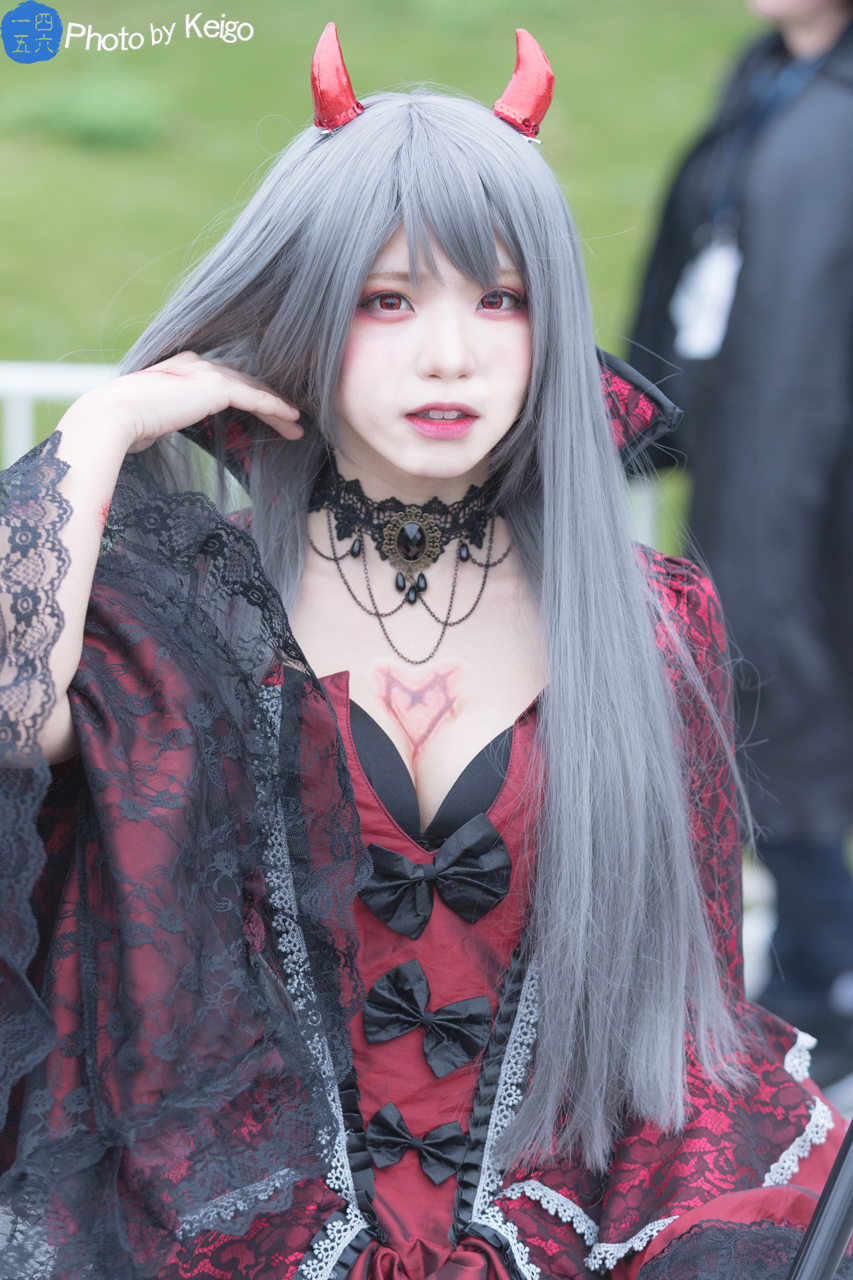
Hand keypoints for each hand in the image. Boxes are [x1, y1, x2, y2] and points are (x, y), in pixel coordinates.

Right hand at [59, 351, 303, 454]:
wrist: (114, 415)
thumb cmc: (123, 425)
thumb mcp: (150, 418)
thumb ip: (164, 416)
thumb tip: (157, 429)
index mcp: (181, 368)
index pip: (223, 378)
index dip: (247, 393)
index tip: (265, 410)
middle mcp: (196, 364)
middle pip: (244, 381)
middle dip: (269, 400)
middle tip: (292, 418)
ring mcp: (206, 373)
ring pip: (254, 388)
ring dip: (279, 408)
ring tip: (298, 425)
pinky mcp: (215, 387)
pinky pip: (255, 397)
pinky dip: (275, 406)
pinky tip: (292, 417)